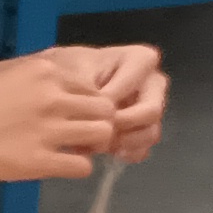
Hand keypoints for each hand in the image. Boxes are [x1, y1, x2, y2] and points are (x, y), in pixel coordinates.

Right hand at [0, 53, 123, 183]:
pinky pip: (82, 167)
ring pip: (102, 135)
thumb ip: (40, 84)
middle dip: (100, 124)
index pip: (93, 86)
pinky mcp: (40, 161)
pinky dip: (77, 169)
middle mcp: (52, 96)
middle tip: (84, 137)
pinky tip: (60, 166)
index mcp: (44, 72)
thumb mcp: (7, 80)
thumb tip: (67, 97)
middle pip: (106, 109)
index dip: (90, 104)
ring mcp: (48, 129)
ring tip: (76, 151)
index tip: (78, 117)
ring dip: (94, 146)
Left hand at [41, 39, 168, 156]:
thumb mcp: (74, 70)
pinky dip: (126, 153)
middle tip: (97, 132)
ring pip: (151, 131)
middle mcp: (152, 83)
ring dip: (126, 142)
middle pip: (152, 110)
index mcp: (140, 59)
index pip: (134, 84)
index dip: (110, 102)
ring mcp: (150, 107)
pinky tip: (107, 152)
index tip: (86, 110)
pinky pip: (144, 147)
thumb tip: (105, 120)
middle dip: (123, 125)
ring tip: (99, 145)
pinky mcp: (142, 130)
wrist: (60, 82)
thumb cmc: (69, 68)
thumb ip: (90, 93)